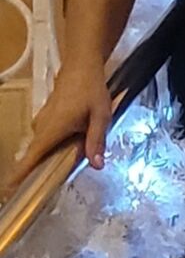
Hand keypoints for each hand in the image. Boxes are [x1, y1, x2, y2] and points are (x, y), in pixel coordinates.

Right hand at [5, 69, 112, 196]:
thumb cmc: (91, 89)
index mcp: (52, 129)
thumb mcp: (100, 115)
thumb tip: (97, 165)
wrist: (81, 65)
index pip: (32, 156)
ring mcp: (42, 122)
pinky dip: (50, 149)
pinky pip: (45, 140)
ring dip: (45, 160)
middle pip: (36, 156)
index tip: (10, 190)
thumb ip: (97, 140)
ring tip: (50, 177)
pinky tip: (64, 153)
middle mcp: (42, 127)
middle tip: (30, 191)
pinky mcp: (46, 118)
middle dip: (34, 174)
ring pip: (42, 148)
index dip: (21, 174)